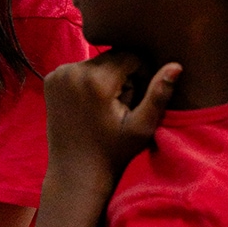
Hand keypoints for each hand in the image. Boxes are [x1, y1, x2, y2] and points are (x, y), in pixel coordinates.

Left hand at [43, 50, 180, 192]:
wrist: (76, 171)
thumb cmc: (114, 152)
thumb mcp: (142, 126)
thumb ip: (159, 94)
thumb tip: (176, 65)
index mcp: (95, 80)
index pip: (130, 55)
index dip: (141, 73)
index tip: (137, 98)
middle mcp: (72, 70)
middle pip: (112, 57)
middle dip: (123, 75)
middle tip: (122, 105)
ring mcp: (58, 74)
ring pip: (97, 62)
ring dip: (107, 77)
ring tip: (106, 106)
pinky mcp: (50, 79)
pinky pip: (80, 68)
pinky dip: (90, 80)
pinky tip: (90, 104)